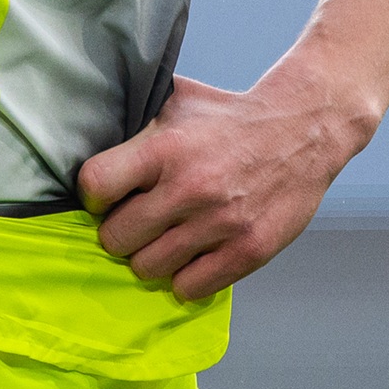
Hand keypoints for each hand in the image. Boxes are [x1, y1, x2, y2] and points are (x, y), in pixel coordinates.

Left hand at [75, 70, 372, 301]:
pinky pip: (189, 288)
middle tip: (137, 222)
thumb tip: (85, 120)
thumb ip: (135, 118)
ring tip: (165, 239)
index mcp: (165, 148)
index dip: (94, 195)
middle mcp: (188, 188)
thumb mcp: (177, 100)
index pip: (95, 186)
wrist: (303, 131)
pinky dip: (186, 277)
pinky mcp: (247, 251)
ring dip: (151, 257)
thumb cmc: (230, 117)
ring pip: (148, 269)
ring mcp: (219, 225)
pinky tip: (193, 255)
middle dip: (121, 231)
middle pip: (115, 238)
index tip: (106, 195)